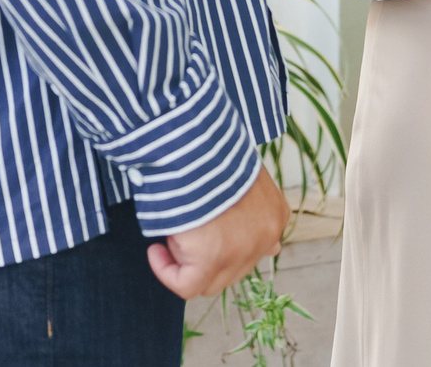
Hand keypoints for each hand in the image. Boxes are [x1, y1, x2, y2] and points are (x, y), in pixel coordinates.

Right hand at [147, 166, 289, 298]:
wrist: (196, 145)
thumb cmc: (211, 152)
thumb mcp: (241, 173)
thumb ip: (248, 203)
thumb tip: (261, 240)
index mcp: (275, 215)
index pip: (256, 249)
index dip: (229, 245)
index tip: (208, 230)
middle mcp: (266, 238)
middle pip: (232, 269)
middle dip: (207, 256)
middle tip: (186, 228)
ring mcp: (242, 252)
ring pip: (209, 281)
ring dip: (186, 260)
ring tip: (173, 229)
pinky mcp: (212, 260)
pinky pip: (186, 285)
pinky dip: (166, 270)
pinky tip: (155, 250)